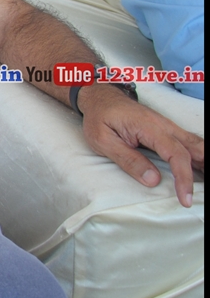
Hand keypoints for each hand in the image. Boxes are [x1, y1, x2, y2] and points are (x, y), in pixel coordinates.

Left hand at [79, 85, 204, 207]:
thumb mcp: (103, 141)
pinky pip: (189, 144)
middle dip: (204, 168)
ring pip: (196, 144)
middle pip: (195, 148)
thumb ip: (128, 160)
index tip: (185, 199)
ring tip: (206, 182)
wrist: (100, 98)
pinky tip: (201, 168)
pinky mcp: (167, 130)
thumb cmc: (99, 118)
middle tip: (204, 191)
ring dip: (204, 161)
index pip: (176, 154)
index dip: (183, 178)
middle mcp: (164, 125)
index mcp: (149, 127)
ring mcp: (168, 127)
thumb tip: (153, 180)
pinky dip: (199, 156)